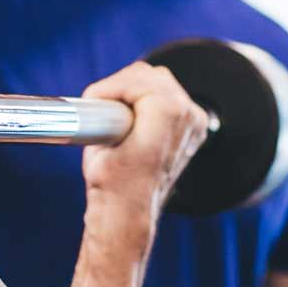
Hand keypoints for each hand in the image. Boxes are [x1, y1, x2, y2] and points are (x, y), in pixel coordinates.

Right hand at [81, 61, 208, 248]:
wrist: (128, 211)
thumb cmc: (112, 182)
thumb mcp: (98, 142)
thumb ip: (106, 109)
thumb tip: (103, 96)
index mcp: (168, 113)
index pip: (136, 77)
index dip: (109, 88)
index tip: (92, 100)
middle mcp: (187, 115)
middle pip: (150, 75)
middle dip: (122, 86)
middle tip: (101, 103)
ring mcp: (194, 122)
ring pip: (161, 83)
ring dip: (136, 91)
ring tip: (114, 110)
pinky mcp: (193, 129)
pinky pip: (170, 98)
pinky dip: (150, 100)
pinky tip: (133, 115)